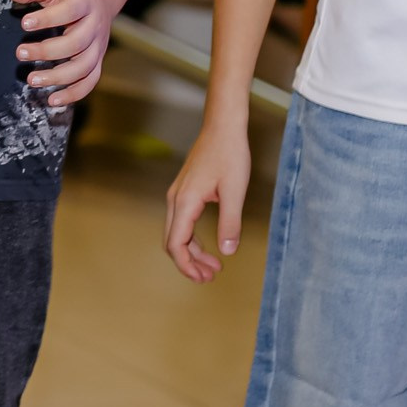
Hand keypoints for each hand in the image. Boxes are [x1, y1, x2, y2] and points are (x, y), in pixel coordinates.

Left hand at [11, 0, 109, 104]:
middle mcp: (95, 25)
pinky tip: (53, 100)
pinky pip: (90, 81)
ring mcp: (98, 46)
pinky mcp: (97, 61)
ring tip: (31, 80)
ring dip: (58, 77)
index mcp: (85, 1)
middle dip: (47, 51)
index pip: (69, 11)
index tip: (24, 23)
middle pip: (76, 43)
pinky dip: (74, 94)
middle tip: (20, 52)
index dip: (48, 18)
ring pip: (84, 67)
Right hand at [165, 124, 250, 281]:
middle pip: (172, 241)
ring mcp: (178, 195)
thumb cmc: (230, 154)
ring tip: (213, 266)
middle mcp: (175, 199)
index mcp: (185, 202)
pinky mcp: (184, 191)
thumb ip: (230, 223)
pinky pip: (182, 221)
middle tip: (210, 277)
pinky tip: (209, 244)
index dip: (186, 266)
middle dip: (188, 263)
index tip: (203, 278)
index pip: (176, 244)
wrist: (223, 127)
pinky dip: (192, 238)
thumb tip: (227, 251)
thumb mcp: (235, 191)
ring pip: (176, 232)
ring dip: (191, 252)